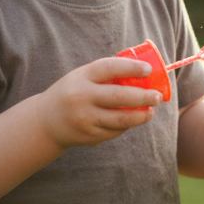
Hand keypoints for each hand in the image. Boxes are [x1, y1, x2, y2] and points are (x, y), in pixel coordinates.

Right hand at [37, 57, 162, 149]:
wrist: (46, 122)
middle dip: (143, 97)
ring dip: (140, 116)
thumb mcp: (83, 77)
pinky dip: (126, 126)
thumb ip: (106, 74)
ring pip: (120, 119)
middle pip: (119, 97)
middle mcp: (82, 97)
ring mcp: (85, 119)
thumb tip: (143, 71)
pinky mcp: (89, 136)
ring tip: (151, 111)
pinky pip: (114, 131)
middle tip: (158, 96)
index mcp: (82, 77)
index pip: (109, 68)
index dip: (131, 68)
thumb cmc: (73, 92)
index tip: (148, 69)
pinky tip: (132, 120)